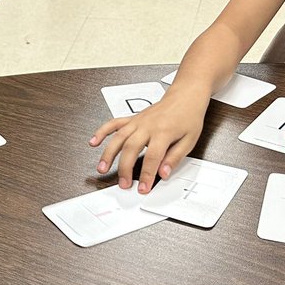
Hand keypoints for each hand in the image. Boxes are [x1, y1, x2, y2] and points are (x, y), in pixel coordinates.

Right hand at [89, 89, 209, 192]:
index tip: (143, 187)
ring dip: (108, 154)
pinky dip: (102, 132)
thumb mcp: (189, 140)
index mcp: (163, 132)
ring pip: (118, 138)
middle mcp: (147, 126)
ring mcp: (137, 122)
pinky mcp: (132, 119)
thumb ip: (175, 158)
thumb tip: (164, 173)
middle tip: (123, 183)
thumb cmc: (188, 117)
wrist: (185, 96)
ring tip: (102, 168)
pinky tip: (94, 142)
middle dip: (125, 169)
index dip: (146, 175)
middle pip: (131, 149)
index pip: (152, 157)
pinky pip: (113, 124)